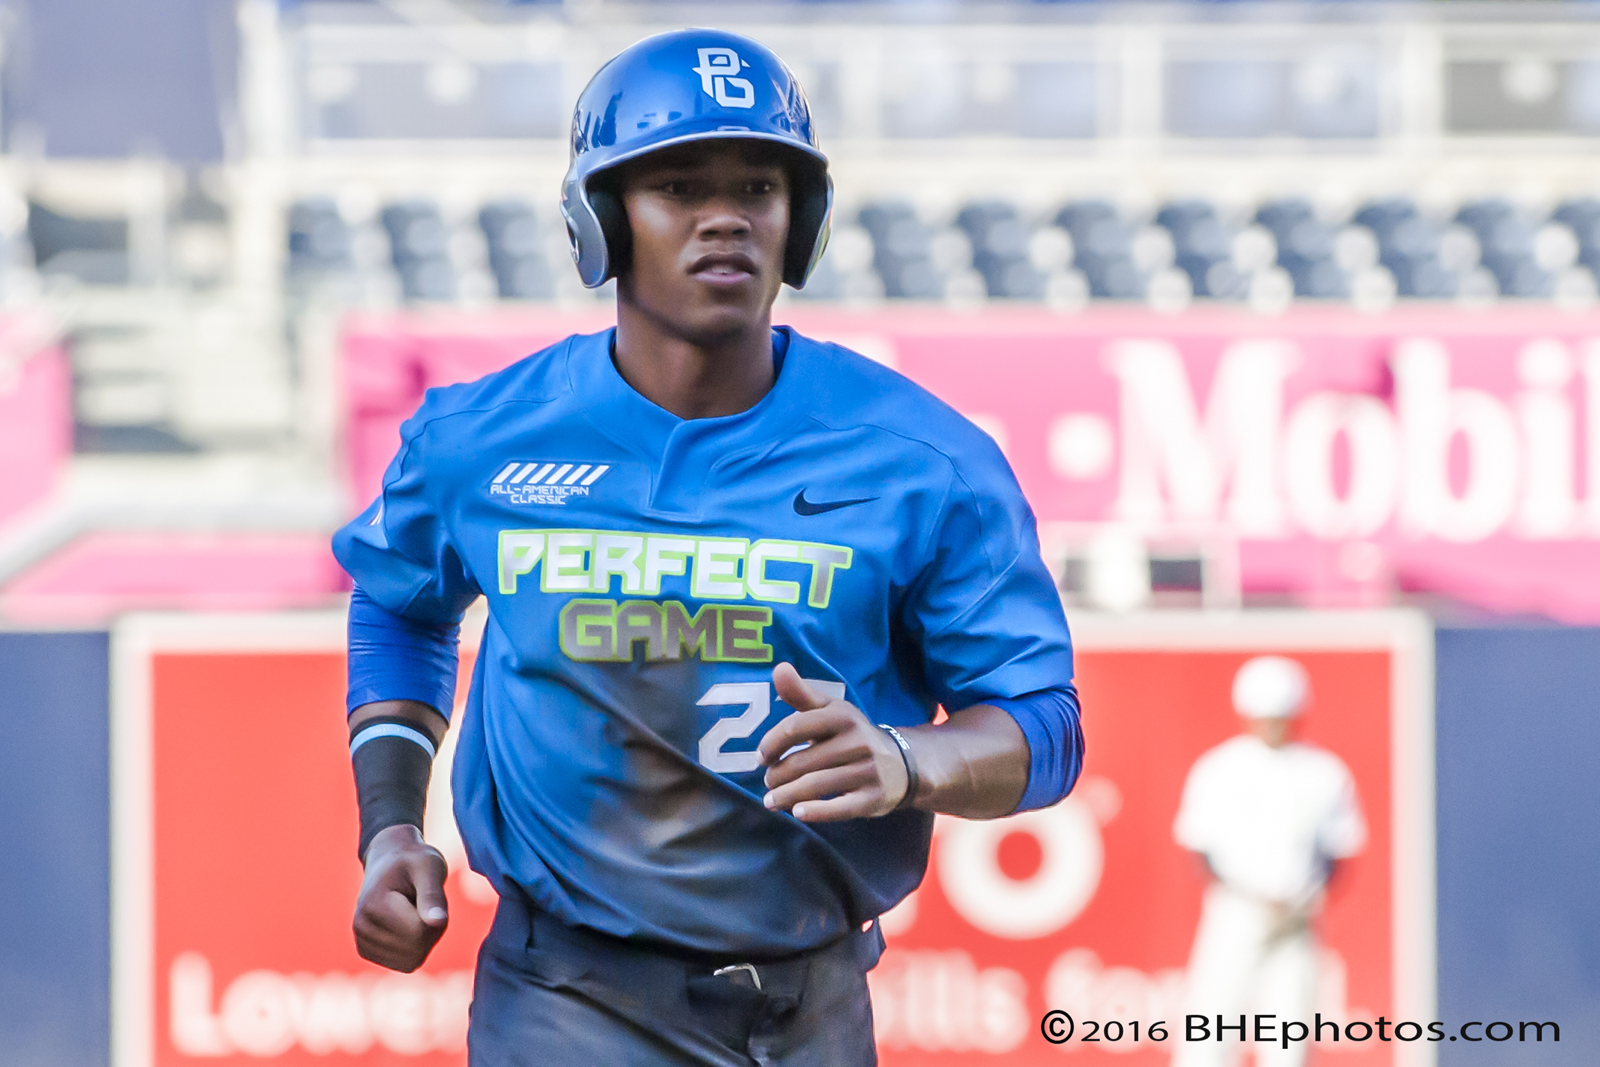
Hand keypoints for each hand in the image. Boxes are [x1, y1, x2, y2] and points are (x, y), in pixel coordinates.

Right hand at [352, 824, 448, 971]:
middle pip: (416, 950)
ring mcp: (363, 942)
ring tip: (415, 911)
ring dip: (425, 940)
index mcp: (373, 905)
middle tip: (425, 902)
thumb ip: (432, 895)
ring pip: (412, 960)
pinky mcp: (369, 952)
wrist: (391, 861)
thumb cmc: (414, 861)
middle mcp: (361, 927)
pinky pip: (406, 964)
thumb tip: (438, 922)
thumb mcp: (430, 867)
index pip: (418, 933)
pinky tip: (408, 924)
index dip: (435, 916)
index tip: (428, 892)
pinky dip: (416, 948)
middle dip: (431, 930)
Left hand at [757, 662, 911, 821]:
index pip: (794, 727)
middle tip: (768, 782)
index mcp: (842, 716)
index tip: (762, 758)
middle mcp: (857, 741)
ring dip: (786, 796)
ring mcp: (867, 770)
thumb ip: (801, 693)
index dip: (771, 744)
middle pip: (801, 762)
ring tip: (771, 800)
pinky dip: (815, 812)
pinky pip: (839, 808)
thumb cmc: (853, 736)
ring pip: (815, 786)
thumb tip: (778, 667)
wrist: (902, 764)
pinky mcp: (873, 798)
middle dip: (777, 775)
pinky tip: (798, 813)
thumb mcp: (831, 711)